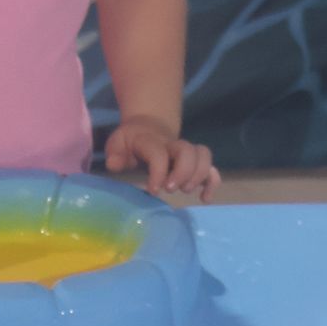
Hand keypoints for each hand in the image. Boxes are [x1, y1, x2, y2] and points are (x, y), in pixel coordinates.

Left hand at [106, 117, 220, 201]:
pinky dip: (212, 183)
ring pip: (204, 155)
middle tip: (170, 189)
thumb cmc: (130, 141)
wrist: (148, 127)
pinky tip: (204, 198)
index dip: (158, 172)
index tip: (153, 190)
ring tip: (185, 191)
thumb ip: (115, 154)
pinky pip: (212, 168)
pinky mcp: (195, 161)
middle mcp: (172, 145)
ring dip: (199, 175)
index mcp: (151, 141)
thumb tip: (114, 164)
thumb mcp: (117, 143)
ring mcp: (186, 152)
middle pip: (188, 151)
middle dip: (183, 172)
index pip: (159, 154)